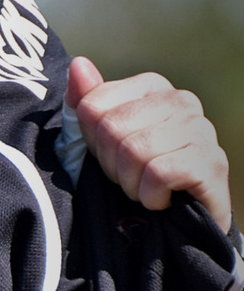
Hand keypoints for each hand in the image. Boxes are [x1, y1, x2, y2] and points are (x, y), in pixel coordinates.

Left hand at [70, 57, 232, 231]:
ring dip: (130, 183)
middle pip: (111, 128)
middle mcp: (182, 100)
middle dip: (110, 164)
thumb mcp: (95, 143)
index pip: (91, 106)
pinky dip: (150, 196)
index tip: (111, 156)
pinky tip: (164, 199)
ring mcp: (202, 129)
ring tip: (147, 188)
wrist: (174, 226)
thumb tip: (78, 64)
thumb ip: (83, 104)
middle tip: (130, 176)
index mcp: (152, 86)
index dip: (91, 142)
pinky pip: (159, 173)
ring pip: (134, 151)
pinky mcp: (212, 162)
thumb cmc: (133, 177)